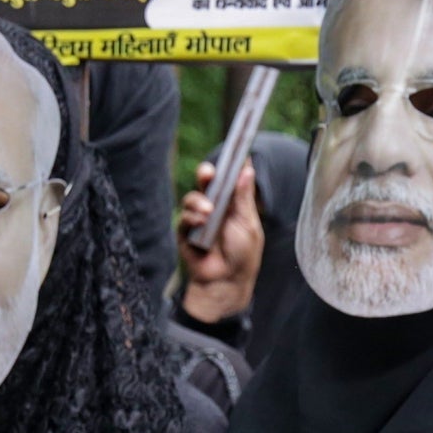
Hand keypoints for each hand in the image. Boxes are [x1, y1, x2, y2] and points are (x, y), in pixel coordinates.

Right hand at [176, 161, 262, 325]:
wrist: (227, 282)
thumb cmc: (242, 255)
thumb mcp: (248, 224)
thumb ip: (244, 198)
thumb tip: (247, 169)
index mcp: (233, 203)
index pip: (230, 178)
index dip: (231, 164)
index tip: (234, 149)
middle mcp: (215, 207)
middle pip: (207, 183)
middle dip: (206, 174)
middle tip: (208, 172)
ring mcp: (199, 218)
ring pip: (192, 198)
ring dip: (199, 202)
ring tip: (208, 212)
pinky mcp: (186, 231)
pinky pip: (184, 217)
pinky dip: (192, 217)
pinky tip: (201, 222)